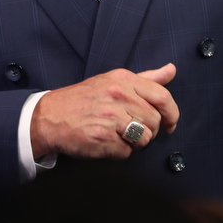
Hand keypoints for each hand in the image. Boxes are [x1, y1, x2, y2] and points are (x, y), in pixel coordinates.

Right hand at [30, 64, 178, 159]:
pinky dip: (119, 152)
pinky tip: (106, 142)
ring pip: (144, 139)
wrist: (49, 116)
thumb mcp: (113, 80)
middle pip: (155, 122)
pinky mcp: (103, 138)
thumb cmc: (84, 99)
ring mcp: (111, 117)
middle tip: (131, 129)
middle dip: (148, 130)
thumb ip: (146, 78)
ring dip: (134, 143)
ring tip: (117, 135)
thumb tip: (172, 70)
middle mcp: (118, 96)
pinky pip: (127, 153)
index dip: (172, 114)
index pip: (163, 97)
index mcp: (123, 80)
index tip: (170, 124)